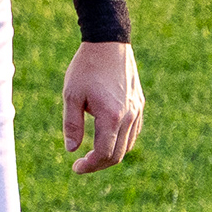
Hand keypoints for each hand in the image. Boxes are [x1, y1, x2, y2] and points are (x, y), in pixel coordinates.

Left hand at [62, 41, 143, 173]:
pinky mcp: (140, 103)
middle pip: (118, 154)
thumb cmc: (86, 68)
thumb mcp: (71, 95)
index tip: (75, 168)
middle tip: (81, 165)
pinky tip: (106, 139)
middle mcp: (129, 116)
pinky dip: (121, 141)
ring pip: (128, 144)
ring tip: (91, 154)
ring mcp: (137, 110)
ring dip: (111, 154)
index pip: (104, 153)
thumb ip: (72, 125)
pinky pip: (134, 131)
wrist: (109, 43)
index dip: (90, 166)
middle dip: (99, 164)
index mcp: (112, 117)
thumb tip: (71, 150)